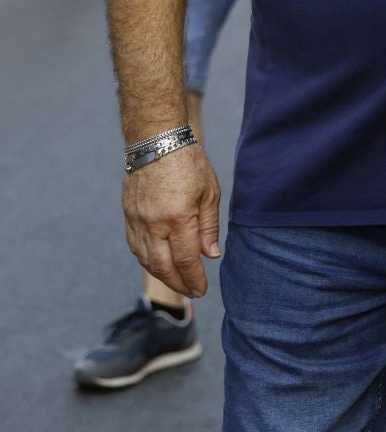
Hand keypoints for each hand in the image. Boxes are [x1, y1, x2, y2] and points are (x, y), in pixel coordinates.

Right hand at [122, 143, 221, 296]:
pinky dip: (147, 260)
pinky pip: (135, 247)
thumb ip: (209, 226)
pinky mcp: (128, 215)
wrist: (157, 140)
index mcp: (178, 218)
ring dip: (161, 275)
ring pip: (146, 260)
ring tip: (177, 281)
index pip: (186, 260)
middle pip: (163, 267)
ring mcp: (137, 220)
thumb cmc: (189, 163)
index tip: (202, 288)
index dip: (194, 278)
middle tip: (191, 291)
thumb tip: (210, 255)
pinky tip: (158, 263)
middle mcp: (154, 223)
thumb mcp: (210, 192)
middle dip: (178, 284)